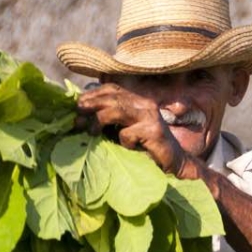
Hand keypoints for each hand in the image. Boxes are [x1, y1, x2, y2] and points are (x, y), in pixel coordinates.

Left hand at [75, 83, 192, 176]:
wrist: (174, 163)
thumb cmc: (145, 148)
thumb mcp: (124, 129)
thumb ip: (109, 120)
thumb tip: (81, 115)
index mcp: (138, 100)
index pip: (112, 89)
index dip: (93, 94)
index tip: (77, 105)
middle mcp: (145, 104)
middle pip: (112, 97)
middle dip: (91, 105)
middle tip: (77, 117)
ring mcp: (150, 116)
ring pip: (117, 110)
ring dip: (99, 120)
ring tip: (91, 132)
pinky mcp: (154, 131)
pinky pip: (127, 134)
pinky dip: (123, 142)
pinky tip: (128, 149)